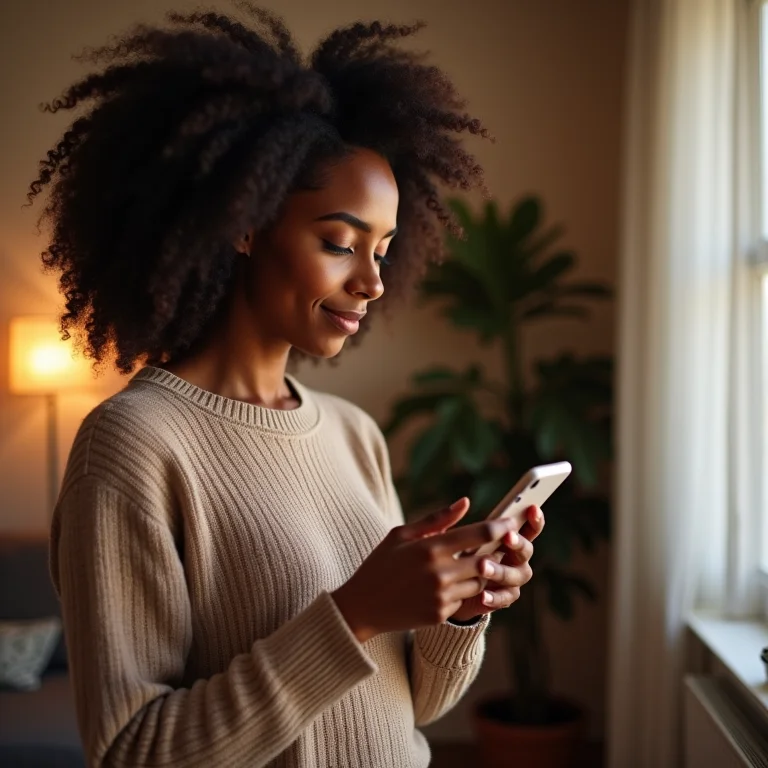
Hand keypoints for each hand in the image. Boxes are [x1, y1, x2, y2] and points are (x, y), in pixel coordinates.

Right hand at [331, 498, 517, 642]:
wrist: (362, 607)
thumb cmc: (380, 564)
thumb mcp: (401, 535)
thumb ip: (436, 519)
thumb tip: (465, 502)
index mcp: (429, 548)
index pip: (478, 534)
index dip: (500, 527)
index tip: (512, 521)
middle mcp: (439, 573)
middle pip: (486, 560)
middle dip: (497, 551)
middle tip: (506, 543)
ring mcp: (441, 596)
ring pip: (479, 581)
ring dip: (479, 572)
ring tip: (472, 563)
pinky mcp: (441, 614)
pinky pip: (465, 599)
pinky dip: (463, 590)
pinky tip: (450, 584)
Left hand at [448, 504, 544, 621]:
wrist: (433, 590)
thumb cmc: (441, 555)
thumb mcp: (440, 536)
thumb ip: (451, 520)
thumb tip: (464, 501)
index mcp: (504, 538)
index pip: (526, 528)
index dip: (534, 519)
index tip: (532, 508)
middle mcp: (511, 558)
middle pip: (526, 550)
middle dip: (519, 543)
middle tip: (507, 537)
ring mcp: (507, 579)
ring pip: (518, 574)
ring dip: (503, 570)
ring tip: (482, 567)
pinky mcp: (499, 598)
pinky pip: (506, 598)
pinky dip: (496, 597)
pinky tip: (482, 595)